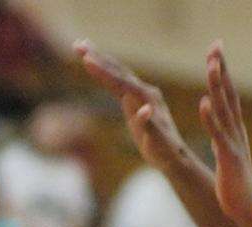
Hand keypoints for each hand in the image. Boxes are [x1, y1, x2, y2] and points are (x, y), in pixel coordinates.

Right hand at [74, 39, 187, 174]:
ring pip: (118, 74)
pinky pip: (120, 83)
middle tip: (77, 45)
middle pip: (118, 71)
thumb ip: (149, 124)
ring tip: (83, 51)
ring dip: (101, 61)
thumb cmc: (165, 150)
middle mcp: (144, 92)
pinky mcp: (138, 101)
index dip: (103, 72)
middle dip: (98, 58)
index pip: (121, 82)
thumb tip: (144, 108)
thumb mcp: (157, 141)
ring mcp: (141, 95)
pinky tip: (97, 65)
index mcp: (146, 99)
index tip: (87, 60)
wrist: (174, 155)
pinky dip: (107, 73)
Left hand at [200, 42, 251, 223]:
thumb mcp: (227, 157)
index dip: (223, 74)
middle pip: (229, 95)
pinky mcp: (228, 158)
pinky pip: (218, 135)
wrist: (248, 209)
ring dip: (217, 87)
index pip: (229, 96)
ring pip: (224, 110)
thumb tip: (214, 132)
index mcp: (235, 131)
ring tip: (210, 65)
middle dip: (221, 70)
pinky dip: (211, 118)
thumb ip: (221, 141)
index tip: (216, 52)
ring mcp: (233, 144)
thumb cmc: (236, 187)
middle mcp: (236, 132)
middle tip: (215, 46)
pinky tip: (204, 103)